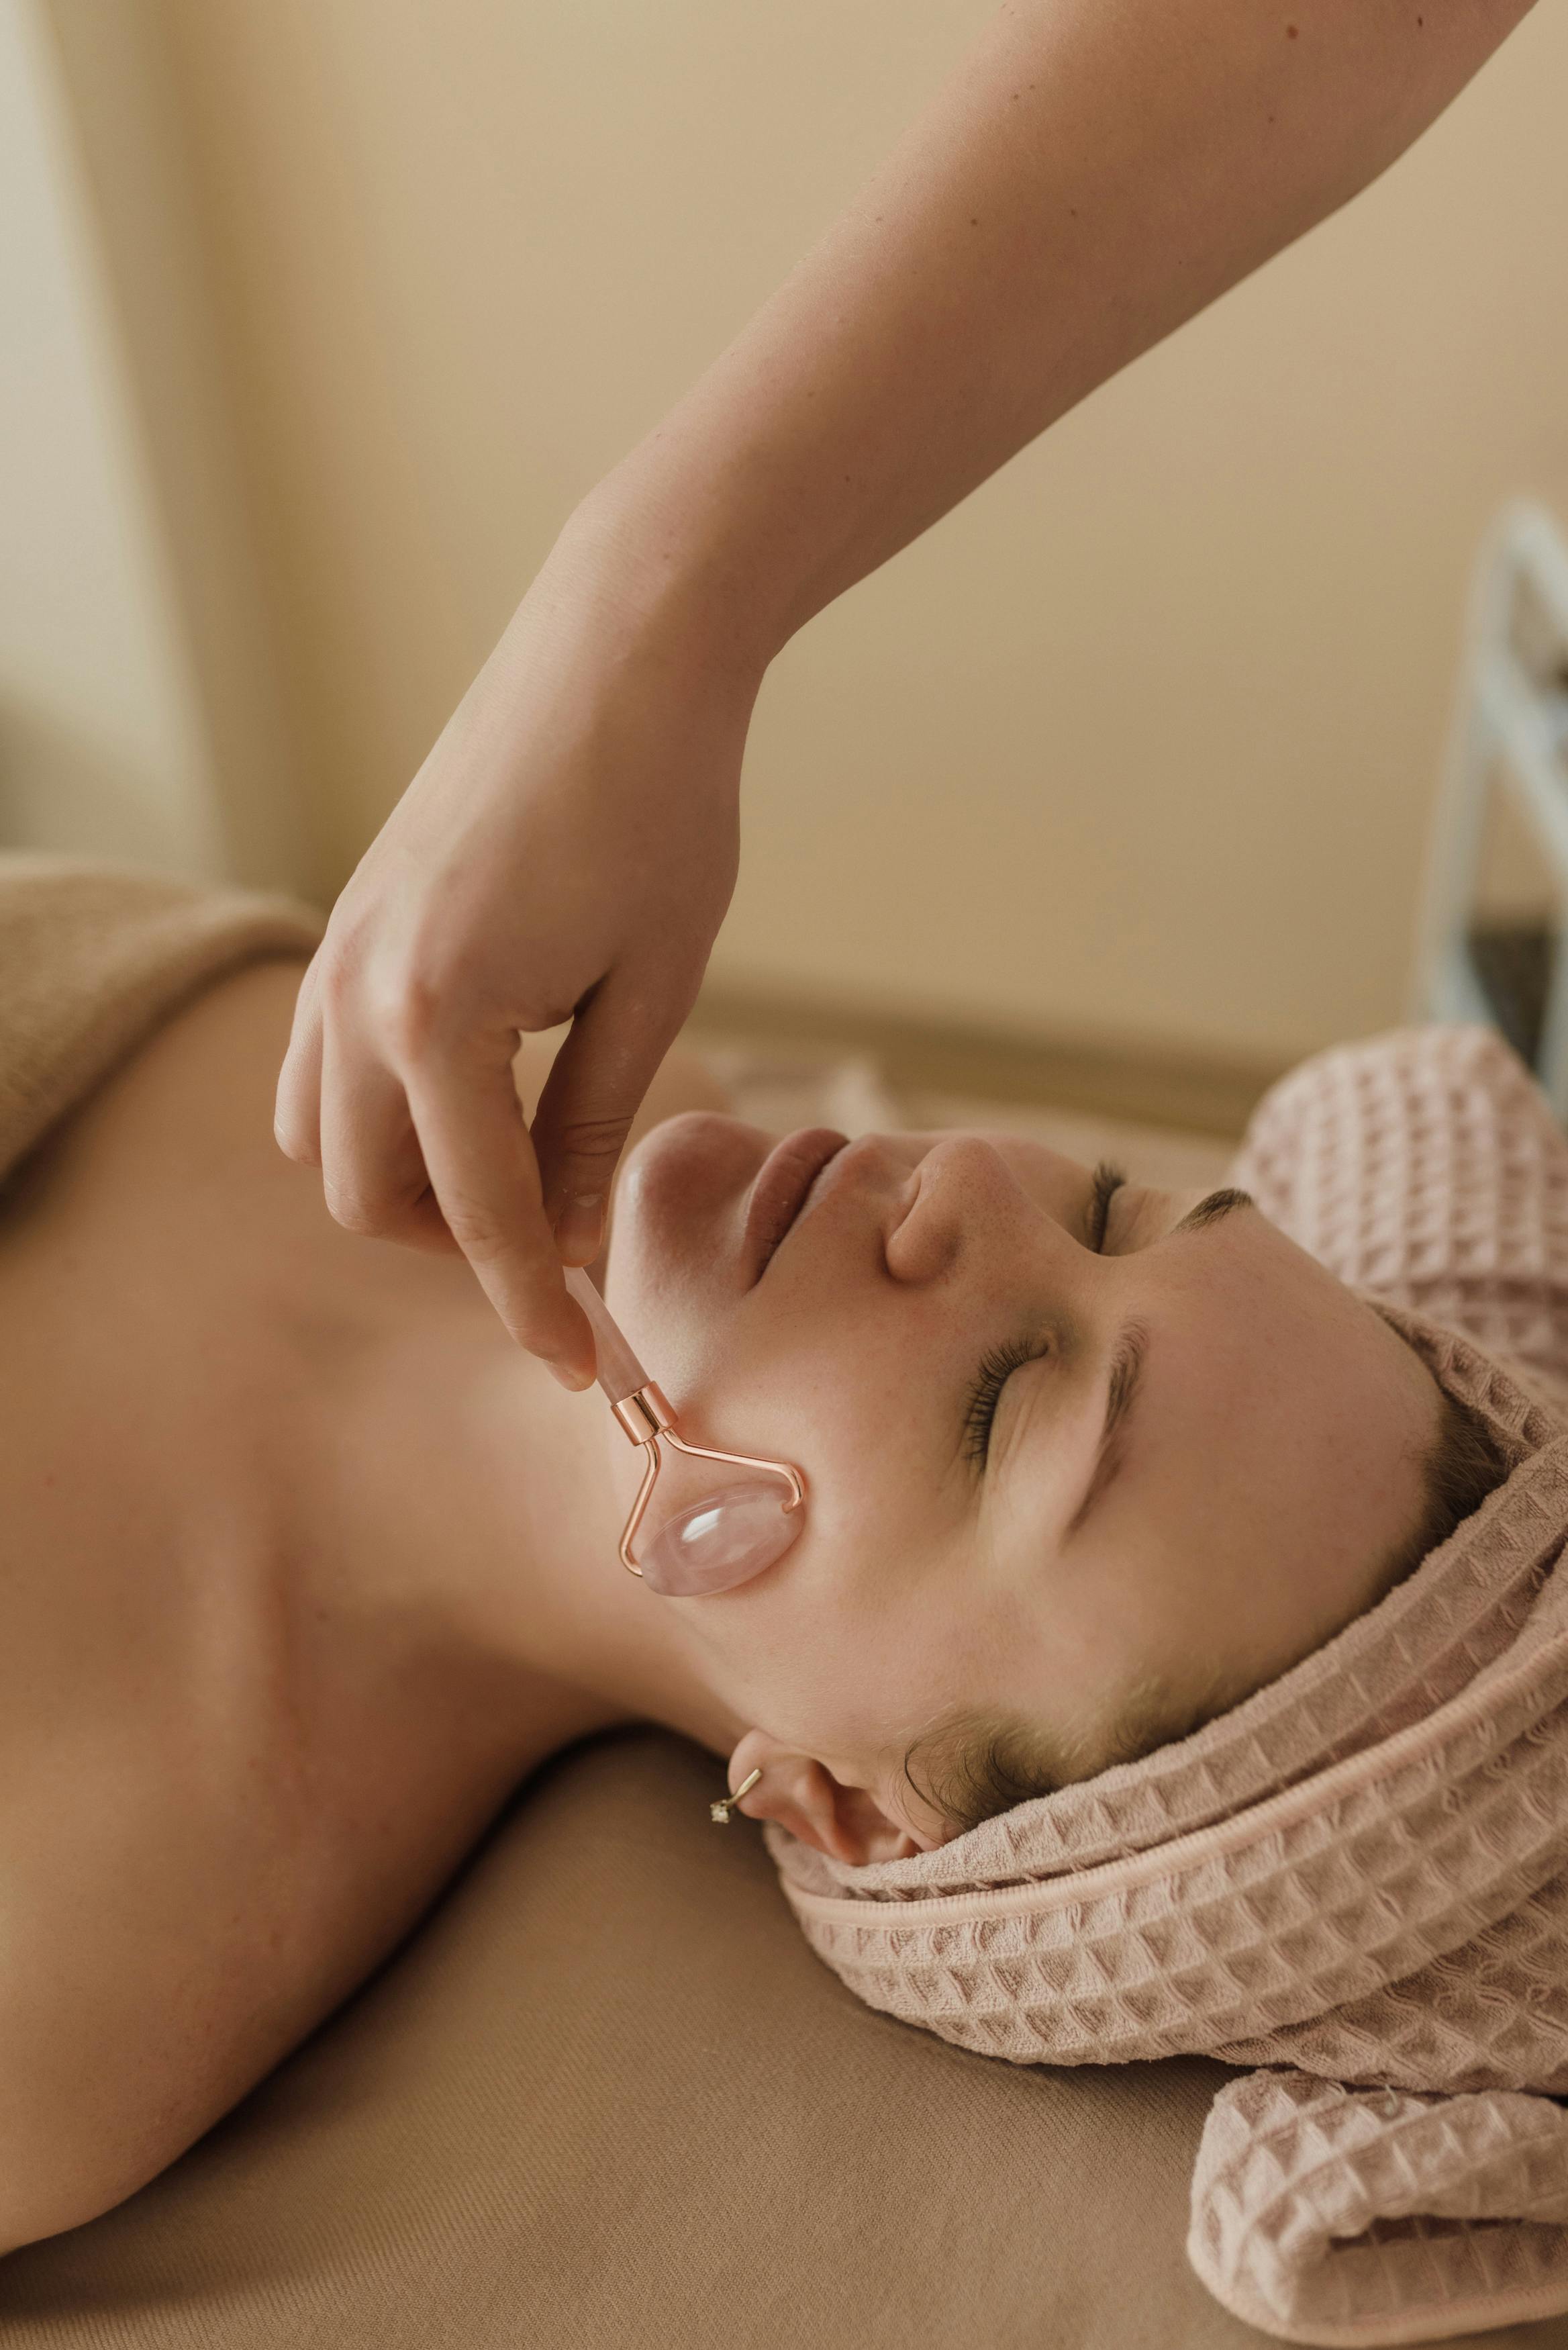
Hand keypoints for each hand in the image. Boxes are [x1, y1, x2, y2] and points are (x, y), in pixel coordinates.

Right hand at [273, 514, 759, 1382]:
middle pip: (372, 1197)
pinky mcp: (349, 923)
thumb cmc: (663, 808)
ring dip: (411, 1189)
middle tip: (569, 1254)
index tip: (589, 1371)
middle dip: (463, 1250)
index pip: (477, 1211)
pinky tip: (474, 1105)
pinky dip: (382, 1116)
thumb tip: (570, 1242)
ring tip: (523, 1183)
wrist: (616, 656)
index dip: (536, 1305)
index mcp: (436, 1014)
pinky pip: (322, 1066)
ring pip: (326, 1141)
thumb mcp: (653, 986)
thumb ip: (591, 1124)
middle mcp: (356, 991)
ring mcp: (336, 953)